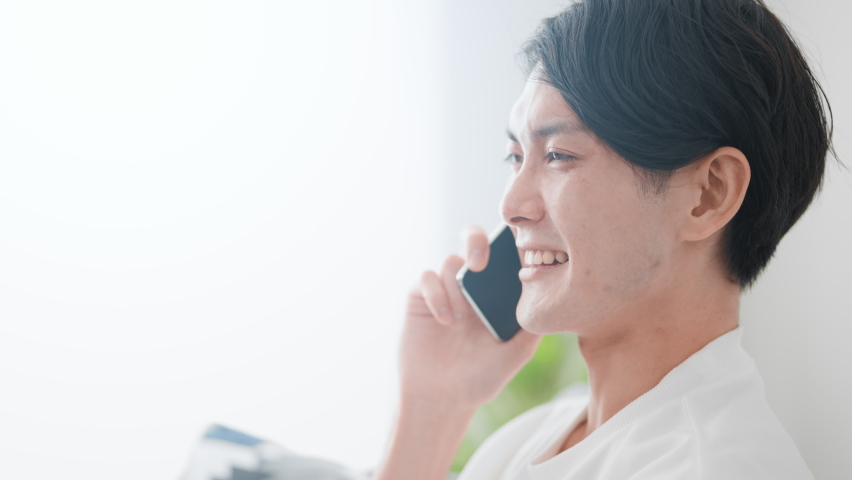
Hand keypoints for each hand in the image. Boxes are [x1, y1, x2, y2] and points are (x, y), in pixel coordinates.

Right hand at [398, 225, 541, 409]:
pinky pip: (427, 277)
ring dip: (457, 287)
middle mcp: (471, 284)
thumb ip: (532, 325)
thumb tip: (551, 297)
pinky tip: (445, 320)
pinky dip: (437, 294)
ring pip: (449, 261)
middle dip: (476, 242)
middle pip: (472, 239)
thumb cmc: (481, 377)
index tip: (515, 247)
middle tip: (480, 263)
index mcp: (496, 291)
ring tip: (460, 322)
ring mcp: (445, 288)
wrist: (442, 398)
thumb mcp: (517, 353)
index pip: (502, 253)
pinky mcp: (420, 296)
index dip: (508, 242)